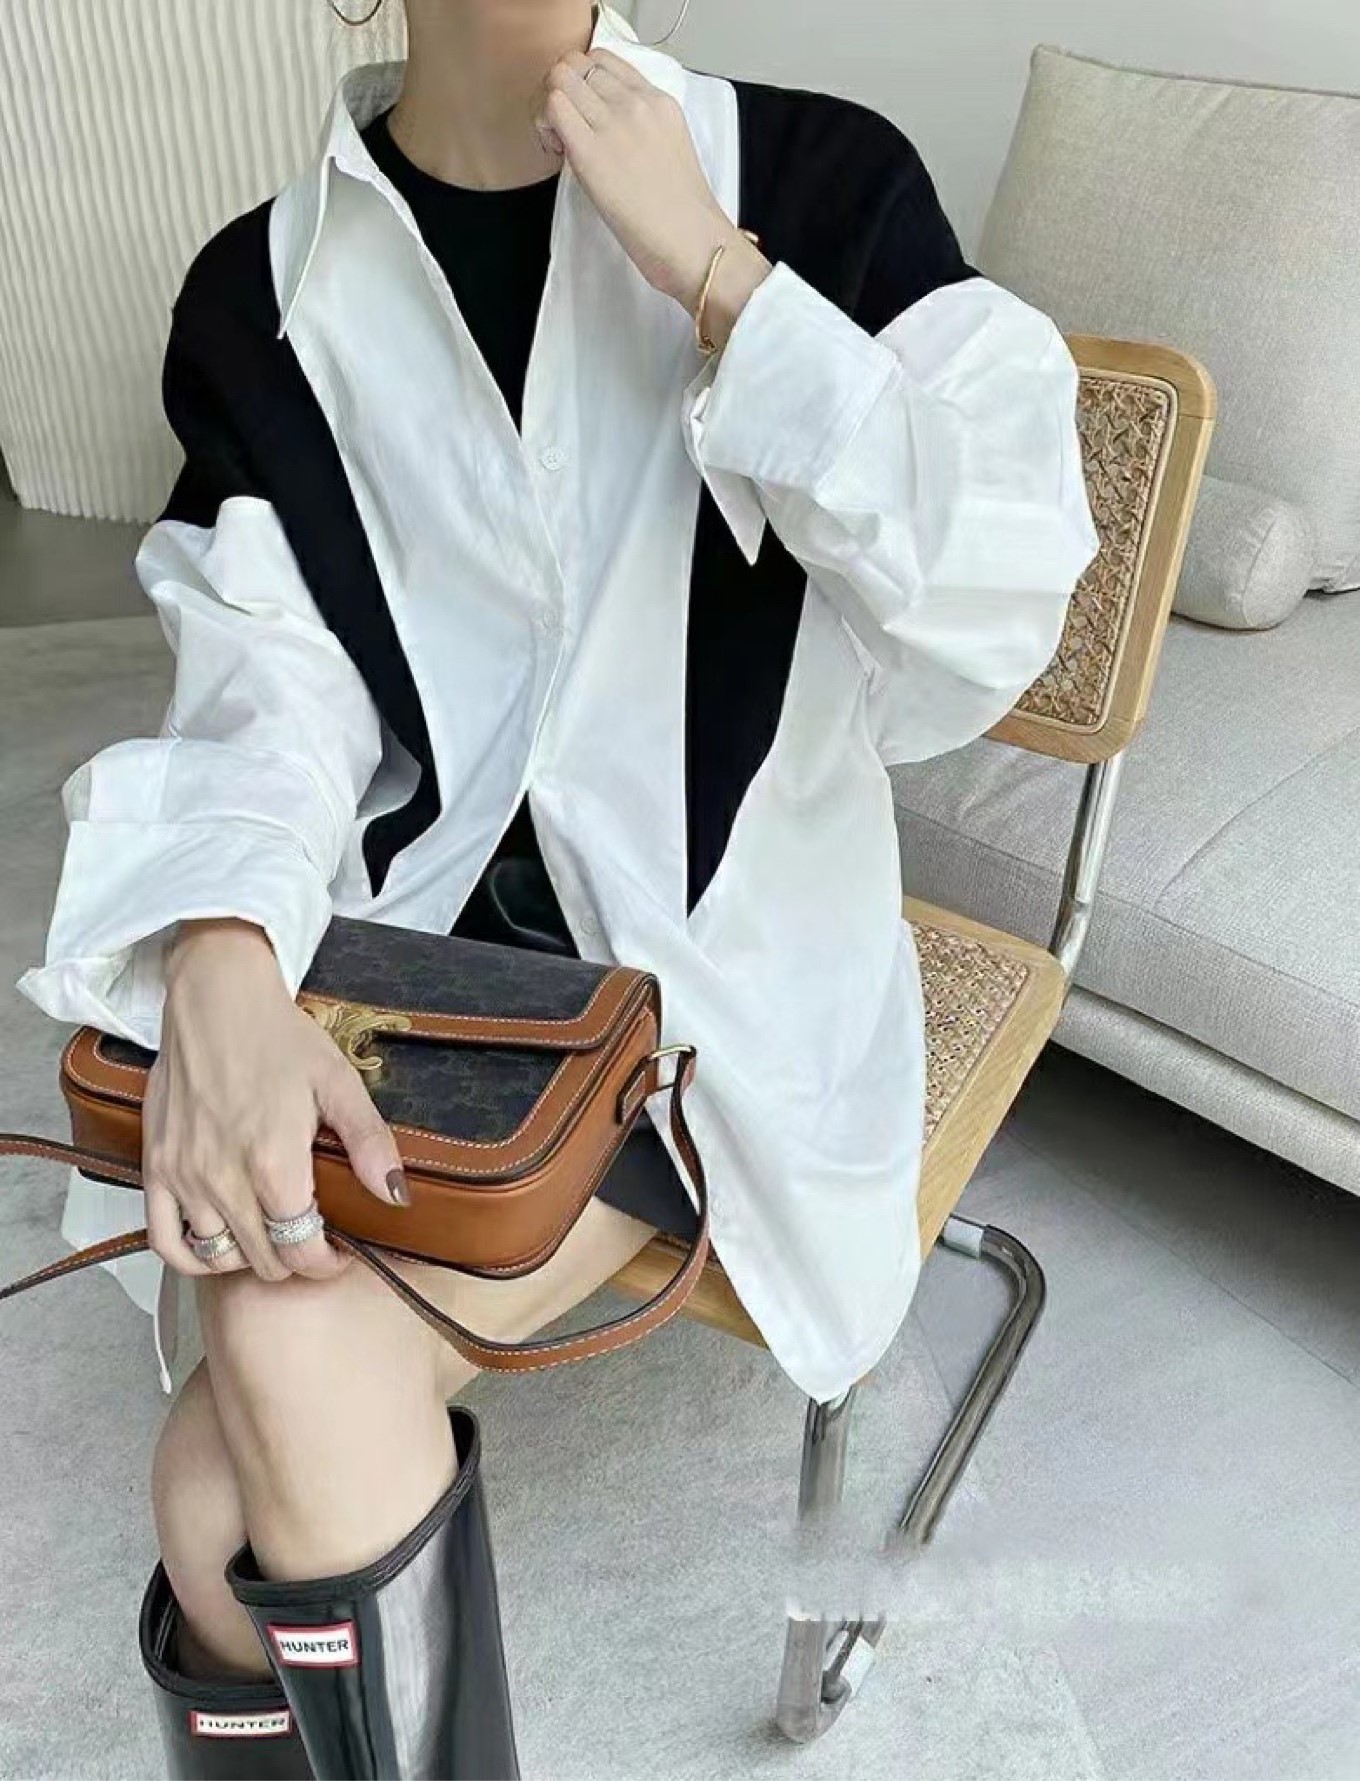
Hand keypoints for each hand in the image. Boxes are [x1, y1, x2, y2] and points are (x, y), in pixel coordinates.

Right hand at [142, 918, 409, 1281]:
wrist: (216, 999)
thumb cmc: (279, 1037)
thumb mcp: (339, 1083)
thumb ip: (369, 1143)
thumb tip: (396, 1196)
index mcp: (274, 1163)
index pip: (302, 1250)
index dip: (326, 1263)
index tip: (339, 1251)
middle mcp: (225, 1178)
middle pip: (265, 1260)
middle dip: (295, 1258)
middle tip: (311, 1237)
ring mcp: (185, 1176)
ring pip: (218, 1257)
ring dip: (251, 1256)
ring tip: (272, 1234)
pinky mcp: (156, 1167)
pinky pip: (165, 1241)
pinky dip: (193, 1257)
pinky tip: (219, 1245)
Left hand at [535, 47, 770, 347]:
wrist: (691, 241)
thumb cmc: (682, 214)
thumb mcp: (670, 148)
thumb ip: (641, 128)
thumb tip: (605, 129)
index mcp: (658, 101)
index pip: (604, 61)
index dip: (583, 81)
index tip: (584, 112)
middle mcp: (635, 102)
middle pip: (576, 65)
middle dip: (562, 91)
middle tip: (564, 129)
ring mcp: (613, 122)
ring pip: (560, 80)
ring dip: (549, 106)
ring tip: (559, 142)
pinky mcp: (590, 150)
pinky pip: (553, 107)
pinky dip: (544, 123)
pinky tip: (556, 151)